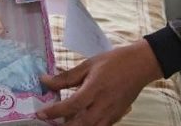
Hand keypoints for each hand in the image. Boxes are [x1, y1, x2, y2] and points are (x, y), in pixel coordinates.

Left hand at [36, 39, 162, 125]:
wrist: (140, 65)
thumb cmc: (114, 62)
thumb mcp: (88, 65)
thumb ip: (66, 76)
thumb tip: (44, 81)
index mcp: (95, 89)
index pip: (72, 105)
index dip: (54, 112)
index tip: (40, 113)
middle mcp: (103, 105)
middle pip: (81, 124)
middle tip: (49, 122)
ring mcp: (111, 113)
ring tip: (63, 122)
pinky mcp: (116, 117)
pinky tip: (79, 121)